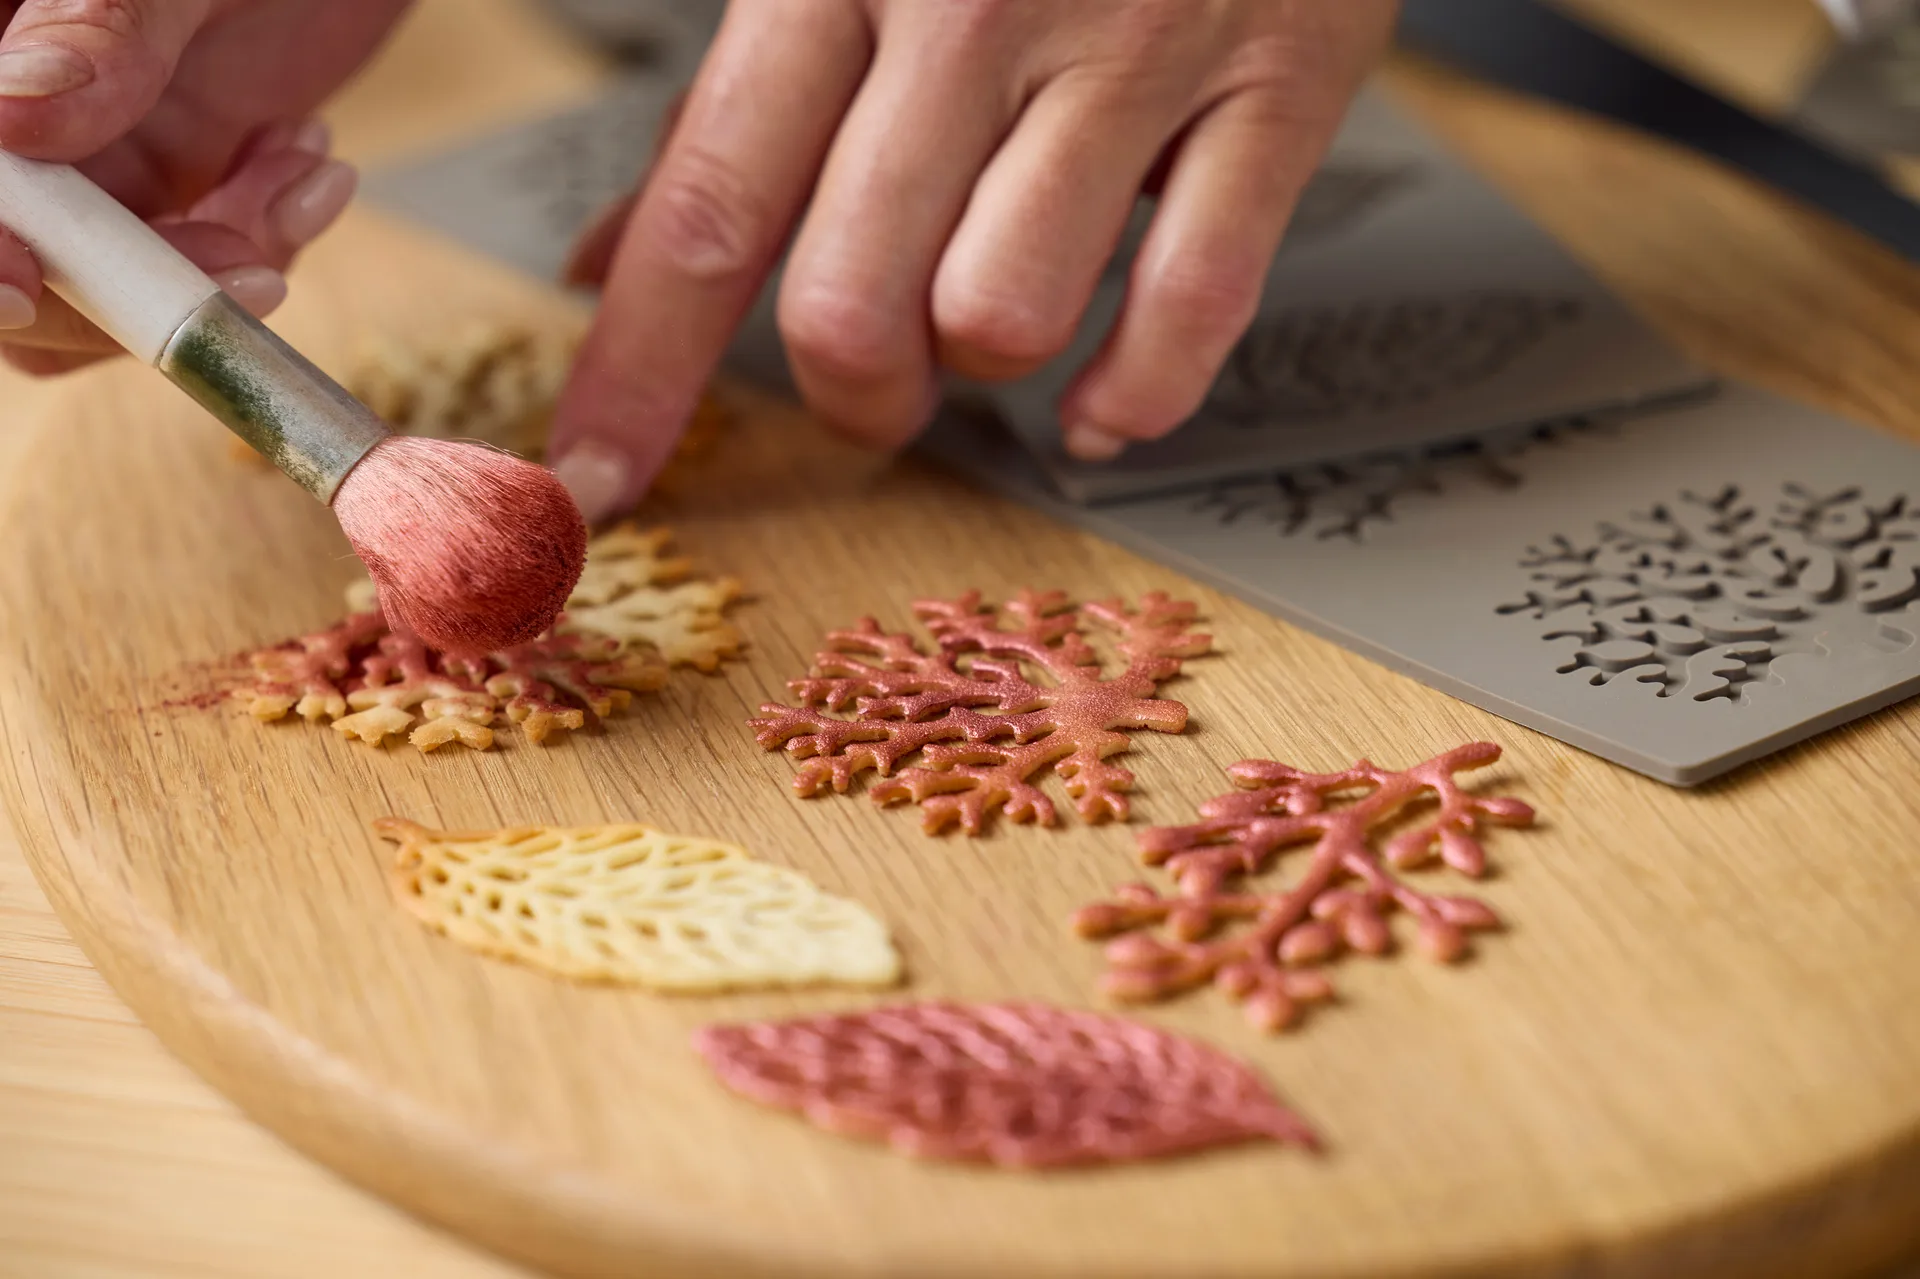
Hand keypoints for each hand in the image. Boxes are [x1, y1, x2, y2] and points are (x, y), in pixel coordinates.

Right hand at [0, 0, 410, 373]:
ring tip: (299, 166)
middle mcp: (12, 105)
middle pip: (9, 258)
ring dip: (213, 262)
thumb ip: (104, 27)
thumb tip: (12, 121)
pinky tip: (301, 154)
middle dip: (126, 280)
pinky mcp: (153, 183)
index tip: (25, 286)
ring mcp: (75, 153)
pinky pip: (180, 269)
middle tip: (251, 259)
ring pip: (95, 287)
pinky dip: (256, 239)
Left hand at [549, 0, 1397, 520]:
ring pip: (1005, 320)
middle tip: (871, 383)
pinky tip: (1102, 401)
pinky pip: (1193, 306)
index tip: (598, 480)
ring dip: (981, 369)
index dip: (639, 372)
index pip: (707, 209)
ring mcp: (1137, 45)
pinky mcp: (1280, 83)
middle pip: (851, 304)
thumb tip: (605, 264)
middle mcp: (975, 7)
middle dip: (848, 393)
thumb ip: (728, 108)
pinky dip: (1134, 394)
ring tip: (994, 318)